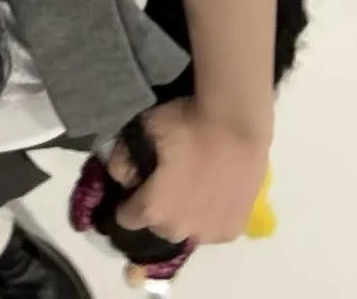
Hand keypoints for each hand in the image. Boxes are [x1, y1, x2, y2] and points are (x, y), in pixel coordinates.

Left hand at [109, 98, 270, 245]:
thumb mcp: (142, 130)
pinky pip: (212, 229)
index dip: (126, 203)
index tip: (133, 188)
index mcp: (154, 210)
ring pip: (187, 230)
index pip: (127, 219)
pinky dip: (208, 217)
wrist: (235, 122)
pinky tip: (211, 193)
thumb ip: (122, 158)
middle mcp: (181, 230)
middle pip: (158, 226)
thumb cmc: (185, 125)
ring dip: (183, 216)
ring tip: (190, 188)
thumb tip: (121, 177)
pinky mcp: (234, 229)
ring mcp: (210, 233)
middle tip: (164, 183)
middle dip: (156, 210)